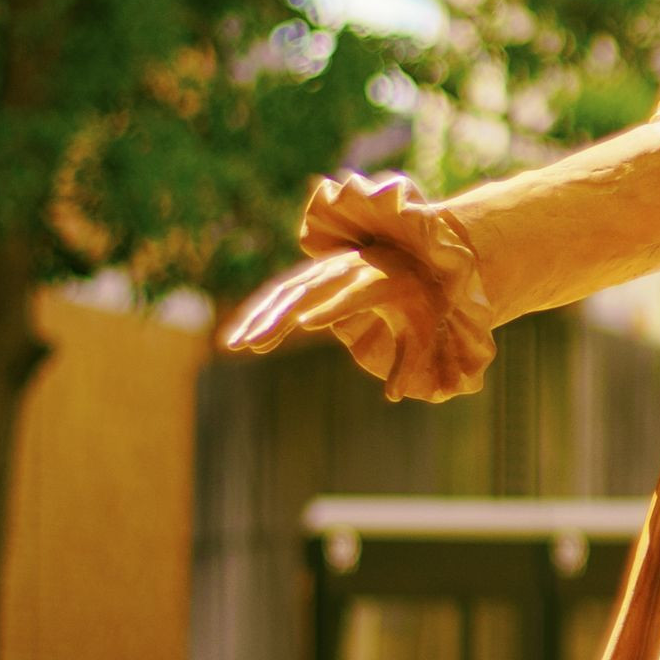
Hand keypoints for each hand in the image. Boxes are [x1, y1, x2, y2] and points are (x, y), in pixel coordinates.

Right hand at [221, 248, 463, 401]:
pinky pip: (283, 294)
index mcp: (377, 283)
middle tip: (251, 344)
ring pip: (286, 293)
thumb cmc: (419, 303)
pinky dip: (264, 314)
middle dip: (276, 318)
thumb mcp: (422, 335)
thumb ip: (409, 365)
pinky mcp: (314, 275)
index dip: (328, 309)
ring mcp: (326, 271)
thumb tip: (395, 398)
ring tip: (237, 346)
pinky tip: (249, 340)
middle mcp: (346, 272)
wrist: (411, 261)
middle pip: (306, 293)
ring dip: (259, 318)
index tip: (303, 325)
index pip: (350, 297)